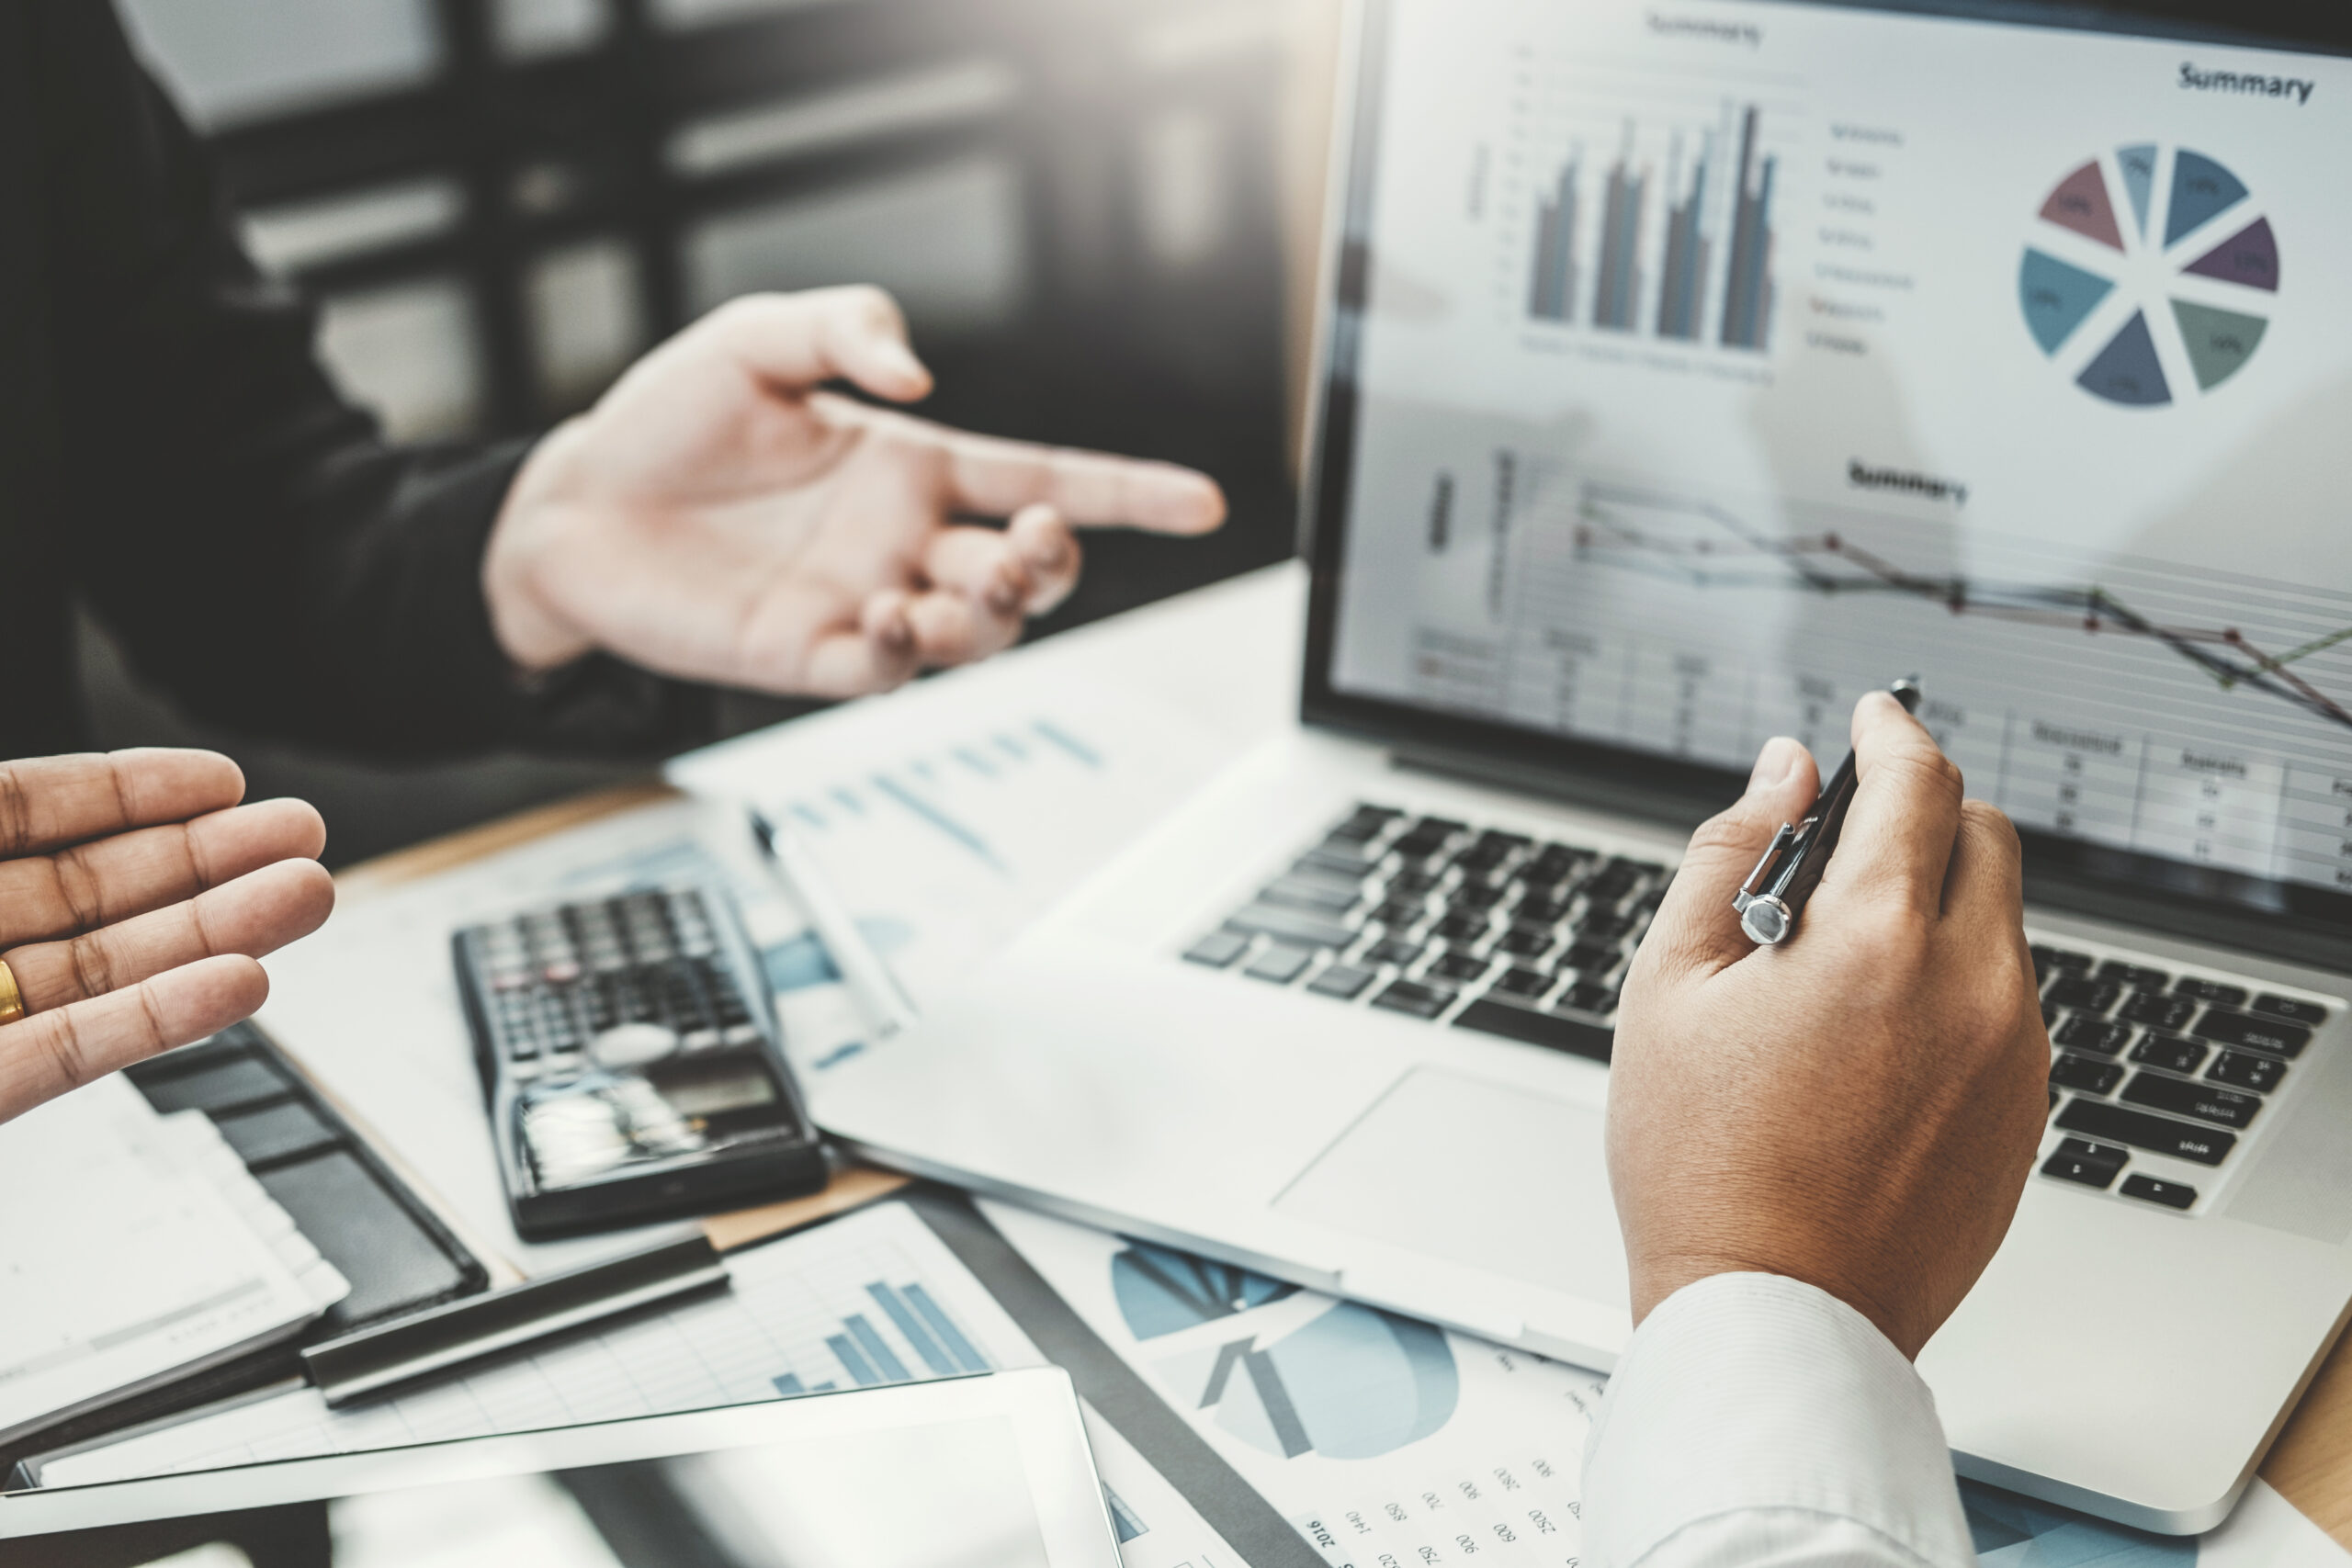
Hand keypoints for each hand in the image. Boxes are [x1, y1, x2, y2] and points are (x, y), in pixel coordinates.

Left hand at [0, 751, 334, 1124]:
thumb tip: (15, 786)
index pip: (24, 815)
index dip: (125, 795)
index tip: (220, 781)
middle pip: (88, 892)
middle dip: (207, 860)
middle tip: (301, 837)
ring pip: (101, 970)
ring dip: (214, 932)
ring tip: (306, 897)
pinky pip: (70, 1053)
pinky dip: (158, 1021)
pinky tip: (239, 984)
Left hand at [483, 286, 1227, 696]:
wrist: (570, 505)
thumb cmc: (667, 421)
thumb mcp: (757, 337)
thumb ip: (846, 329)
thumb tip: (922, 376)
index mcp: (914, 466)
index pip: (1048, 479)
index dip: (1129, 492)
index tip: (1205, 501)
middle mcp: (902, 541)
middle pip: (1028, 572)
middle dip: (1054, 565)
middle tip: (1031, 548)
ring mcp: (860, 602)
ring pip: (973, 635)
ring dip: (985, 620)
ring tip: (945, 591)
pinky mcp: (804, 656)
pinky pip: (880, 674)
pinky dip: (898, 654)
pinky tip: (878, 616)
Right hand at [1608, 694, 2048, 1357]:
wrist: (1778, 1311)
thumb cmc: (1701, 1164)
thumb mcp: (1668, 989)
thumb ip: (1727, 856)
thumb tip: (1781, 771)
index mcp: (1876, 940)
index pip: (1918, 779)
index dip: (1893, 729)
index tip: (1875, 715)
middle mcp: (1971, 986)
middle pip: (1984, 835)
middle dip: (1925, 811)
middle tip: (1849, 841)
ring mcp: (2015, 1053)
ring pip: (1999, 923)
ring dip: (1935, 904)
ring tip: (1837, 968)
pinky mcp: (2029, 1110)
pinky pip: (2008, 1003)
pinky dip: (1955, 982)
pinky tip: (1873, 1038)